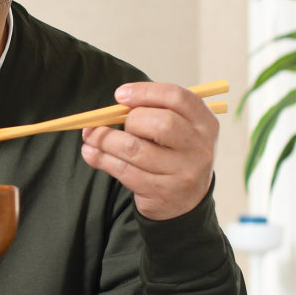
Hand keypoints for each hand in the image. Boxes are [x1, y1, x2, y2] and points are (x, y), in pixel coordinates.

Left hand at [79, 82, 217, 220]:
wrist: (184, 202)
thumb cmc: (173, 155)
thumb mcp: (176, 131)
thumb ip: (152, 113)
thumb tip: (110, 109)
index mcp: (205, 123)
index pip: (177, 97)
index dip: (145, 92)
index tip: (120, 95)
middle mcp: (199, 148)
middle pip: (160, 123)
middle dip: (129, 120)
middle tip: (116, 123)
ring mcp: (183, 173)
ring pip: (135, 149)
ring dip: (105, 140)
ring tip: (91, 136)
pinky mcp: (162, 192)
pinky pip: (124, 171)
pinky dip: (101, 158)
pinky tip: (90, 152)